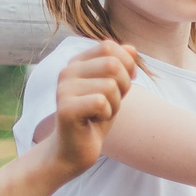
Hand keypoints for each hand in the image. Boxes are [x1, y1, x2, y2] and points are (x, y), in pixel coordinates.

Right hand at [45, 42, 138, 175]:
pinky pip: (101, 102)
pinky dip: (107, 114)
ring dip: (115, 104)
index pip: (109, 46)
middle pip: (112, 64)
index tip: (123, 84)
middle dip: (123, 85)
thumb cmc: (96, 117)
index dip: (126, 64)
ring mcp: (63, 89)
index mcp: (77, 62)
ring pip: (110, 85)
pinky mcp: (65, 108)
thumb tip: (132, 49)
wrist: (75, 149)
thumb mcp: (114, 88)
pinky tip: (95, 121)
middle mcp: (67, 71)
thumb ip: (121, 67)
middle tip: (112, 102)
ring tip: (100, 113)